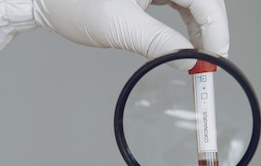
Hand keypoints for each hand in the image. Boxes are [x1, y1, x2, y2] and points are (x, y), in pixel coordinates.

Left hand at [33, 0, 228, 68]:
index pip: (206, 0)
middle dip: (209, 31)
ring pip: (191, 2)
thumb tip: (188, 61)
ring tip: (198, 57)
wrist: (44, 0)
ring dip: (197, 29)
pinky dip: (181, 23)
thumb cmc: (72, 4)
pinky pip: (175, 2)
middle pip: (202, 0)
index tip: (216, 59)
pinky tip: (183, 43)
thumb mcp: (119, 27)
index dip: (217, 30)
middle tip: (209, 63)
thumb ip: (158, 43)